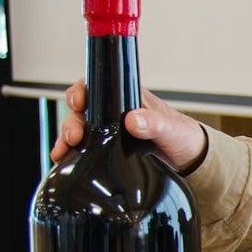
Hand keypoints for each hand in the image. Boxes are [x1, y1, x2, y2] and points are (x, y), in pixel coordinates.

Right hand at [50, 79, 208, 170]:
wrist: (190, 159)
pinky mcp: (109, 151)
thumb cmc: (183, 137)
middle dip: (71, 122)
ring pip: (79, 131)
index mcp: (127, 99)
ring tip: (62, 154)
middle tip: (73, 137)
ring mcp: (110, 133)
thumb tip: (133, 120)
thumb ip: (155, 124)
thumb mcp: (171, 130)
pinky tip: (64, 164)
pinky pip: (85, 150)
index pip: (96, 87)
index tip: (79, 104)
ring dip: (66, 141)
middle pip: (81, 112)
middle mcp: (114, 114)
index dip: (80, 92)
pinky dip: (72, 156)